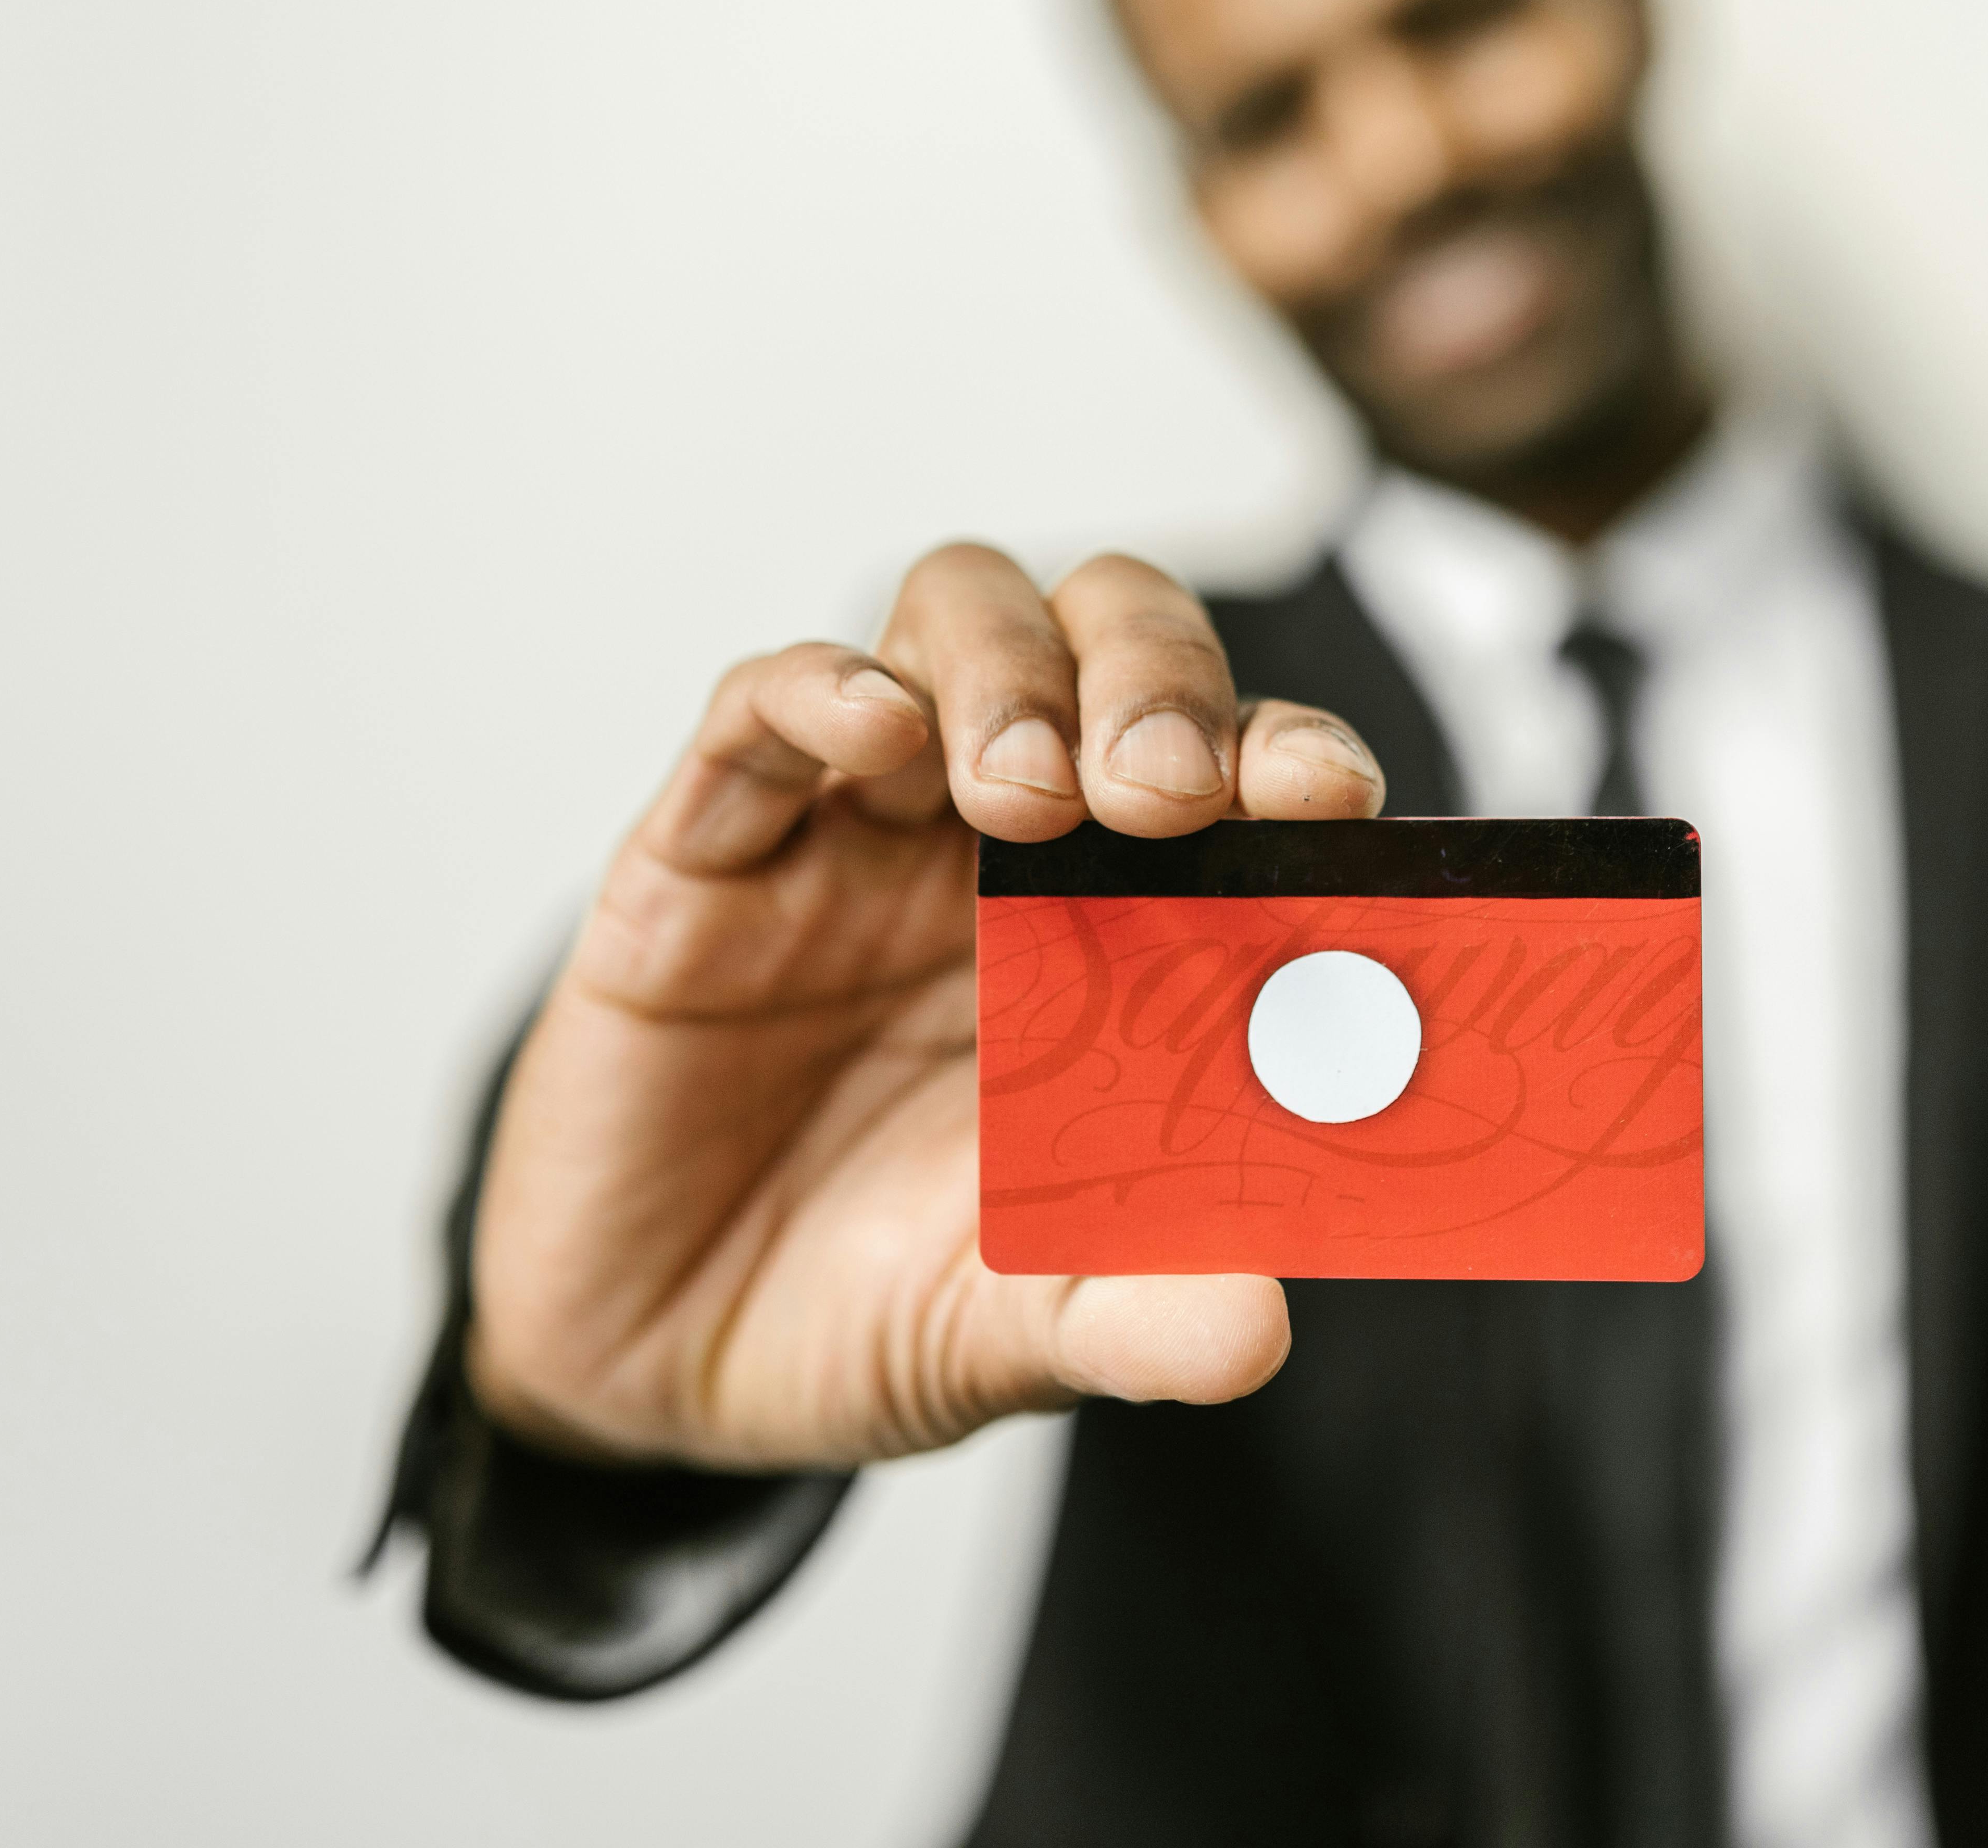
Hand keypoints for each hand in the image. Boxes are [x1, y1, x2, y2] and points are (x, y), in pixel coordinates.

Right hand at [464, 547, 1386, 1470]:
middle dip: (1155, 679)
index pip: (1240, 771)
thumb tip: (1261, 1330)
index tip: (1327, 798)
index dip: (1290, 753)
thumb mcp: (1022, 1328)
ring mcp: (855, 830)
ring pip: (953, 621)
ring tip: (1025, 791)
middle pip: (1108, 639)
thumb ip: (1141, 1313)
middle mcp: (1002, 843)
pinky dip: (818, 688)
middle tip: (1166, 788)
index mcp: (1124, 925)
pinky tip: (873, 722)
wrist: (660, 1366)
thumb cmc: (870, 1303)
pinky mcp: (704, 855)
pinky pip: (754, 717)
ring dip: (1009, 672)